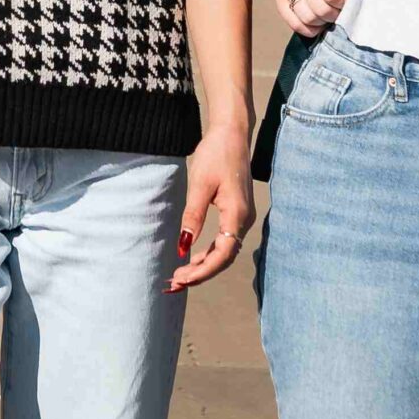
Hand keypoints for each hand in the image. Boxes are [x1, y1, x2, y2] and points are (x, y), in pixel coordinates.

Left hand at [170, 120, 254, 292]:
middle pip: (225, 257)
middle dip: (201, 274)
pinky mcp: (237, 213)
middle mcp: (244, 220)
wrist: (232, 134)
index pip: (223, 254)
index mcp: (238, 214)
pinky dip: (209, 253)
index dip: (203, 271)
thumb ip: (193, 217)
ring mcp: (242, 217)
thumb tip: (183, 247)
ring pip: (225, 251)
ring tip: (180, 276)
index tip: (182, 279)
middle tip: (174, 284)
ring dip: (204, 266)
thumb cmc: (216, 154)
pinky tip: (192, 260)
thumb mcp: (200, 185)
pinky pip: (225, 241)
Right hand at [276, 0, 345, 39]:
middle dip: (333, 16)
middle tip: (338, 12)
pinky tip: (316, 23)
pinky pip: (294, 23)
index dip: (342, 4)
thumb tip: (351, 1)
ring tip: (328, 16)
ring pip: (307, 19)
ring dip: (321, 23)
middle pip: (320, 10)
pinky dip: (308, 29)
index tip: (345, 2)